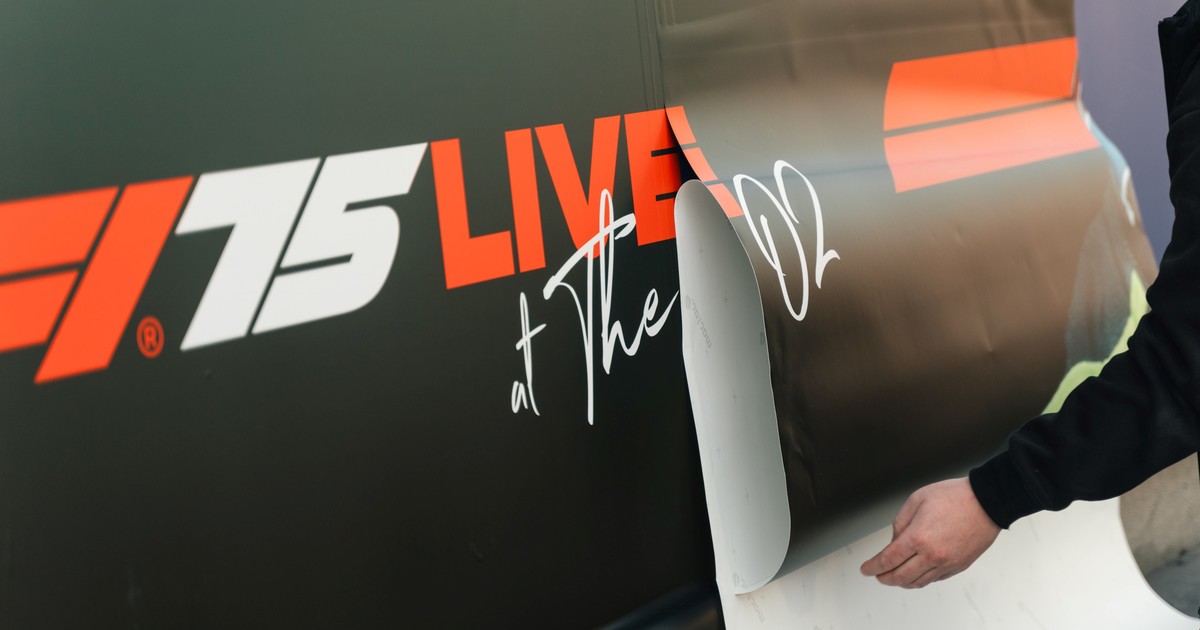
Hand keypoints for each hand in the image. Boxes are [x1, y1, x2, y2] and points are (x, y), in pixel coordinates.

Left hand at [859, 477, 999, 587]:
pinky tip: (915, 573)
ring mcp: (947, 563)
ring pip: (918, 582)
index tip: (866, 569)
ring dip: (901, 582)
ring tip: (893, 576)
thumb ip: (900, 522)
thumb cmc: (954, 497)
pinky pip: (934, 579)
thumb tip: (894, 541)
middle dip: (884, 578)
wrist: (986, 502)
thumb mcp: (916, 500)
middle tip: (877, 575)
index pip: (888, 560)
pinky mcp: (959, 566)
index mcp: (918, 537)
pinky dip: (920, 579)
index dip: (873, 567)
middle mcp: (932, 555)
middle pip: (900, 577)